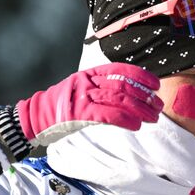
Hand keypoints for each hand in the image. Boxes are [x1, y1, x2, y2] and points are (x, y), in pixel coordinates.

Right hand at [16, 63, 162, 146]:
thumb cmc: (61, 105)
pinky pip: (108, 115)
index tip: (156, 85)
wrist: (35, 116)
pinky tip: (137, 125)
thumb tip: (131, 93)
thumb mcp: (81, 88)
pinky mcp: (79, 113)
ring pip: (119, 100)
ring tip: (153, 118)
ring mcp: (83, 96)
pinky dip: (125, 119)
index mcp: (89, 73)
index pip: (120, 70)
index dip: (141, 76)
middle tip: (159, 106)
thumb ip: (101, 87)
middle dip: (145, 96)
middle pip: (124, 86)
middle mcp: (87, 81)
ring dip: (140, 109)